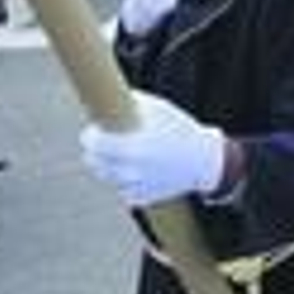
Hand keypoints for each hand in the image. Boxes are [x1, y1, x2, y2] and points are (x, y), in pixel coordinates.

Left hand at [80, 92, 227, 207]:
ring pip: (106, 175)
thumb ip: (131, 104)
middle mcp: (130, 171)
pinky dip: (126, 180)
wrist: (204, 160)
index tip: (92, 132)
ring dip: (109, 165)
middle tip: (107, 142)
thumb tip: (108, 94)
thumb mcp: (159, 109)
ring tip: (127, 154)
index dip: (90, 136)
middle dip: (97, 151)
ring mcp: (133, 187)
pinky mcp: (138, 199)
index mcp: (132, 148)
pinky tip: (141, 170)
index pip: (94, 144)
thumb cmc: (181, 129)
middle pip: (93, 162)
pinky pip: (121, 188)